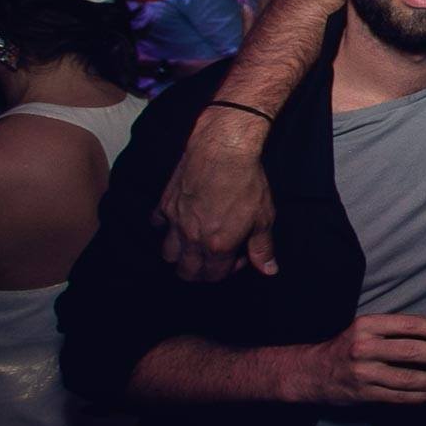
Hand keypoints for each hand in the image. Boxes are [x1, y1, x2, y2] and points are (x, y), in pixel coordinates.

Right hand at [153, 108, 277, 281]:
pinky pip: (157, 224)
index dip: (228, 271)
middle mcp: (192, 238)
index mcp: (217, 245)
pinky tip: (180, 221)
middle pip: (186, 272)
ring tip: (197, 244)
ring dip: (180, 255)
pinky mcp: (165, 202)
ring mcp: (175, 220)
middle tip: (216, 256)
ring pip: (167, 254)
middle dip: (201, 271)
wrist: (224, 149)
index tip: (238, 254)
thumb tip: (269, 270)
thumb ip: (262, 248)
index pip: (214, 276)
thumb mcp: (263, 217)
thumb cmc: (246, 181)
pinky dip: (165, 228)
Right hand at [284, 313, 425, 406]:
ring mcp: (364, 373)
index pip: (408, 325)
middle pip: (411, 351)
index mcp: (366, 325)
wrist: (313, 372)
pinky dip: (422, 396)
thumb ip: (395, 327)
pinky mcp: (365, 394)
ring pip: (408, 378)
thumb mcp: (364, 328)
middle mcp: (364, 348)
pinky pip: (400, 397)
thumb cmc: (347, 346)